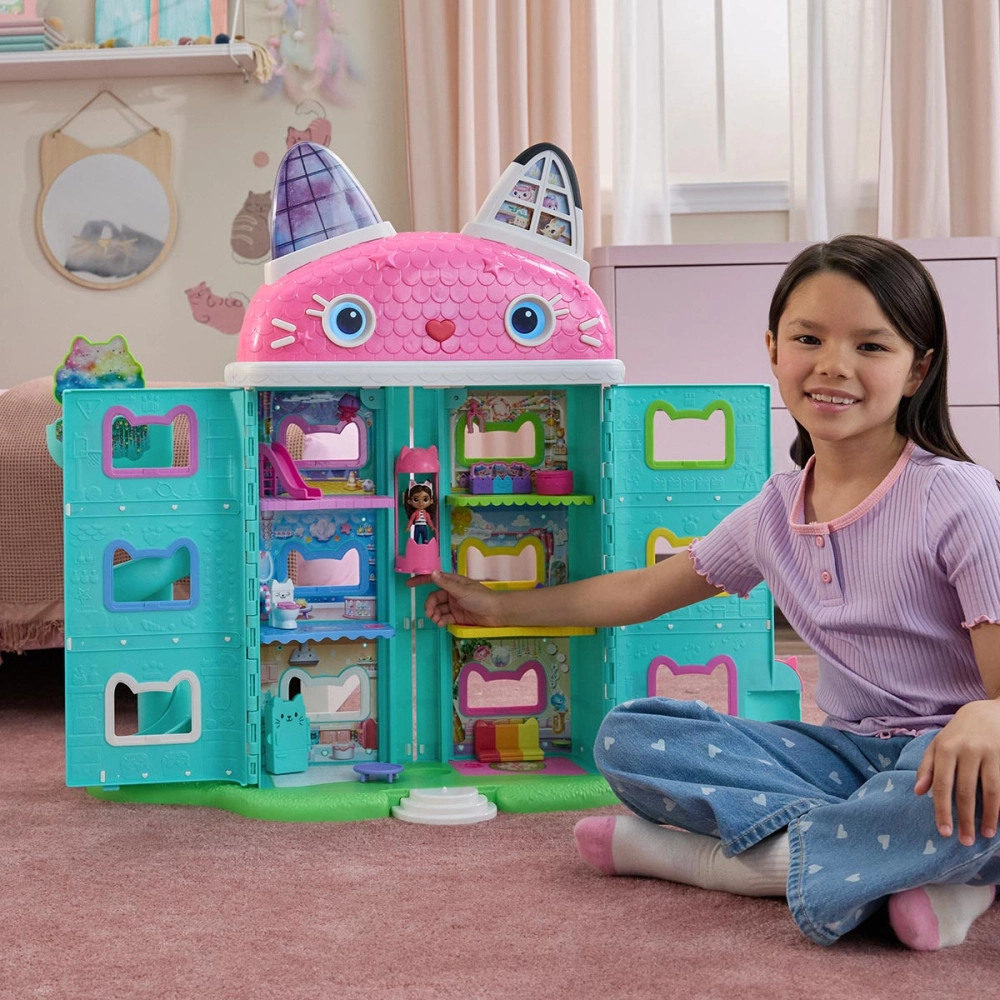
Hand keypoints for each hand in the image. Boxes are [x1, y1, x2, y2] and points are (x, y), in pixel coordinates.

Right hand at [406, 570, 504, 627]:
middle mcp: (452, 593)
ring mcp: (455, 605)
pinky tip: (441, 624)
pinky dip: (441, 621)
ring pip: (438, 609)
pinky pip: (444, 618)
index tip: (409, 584)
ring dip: (434, 614)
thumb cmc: (481, 598)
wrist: (496, 613)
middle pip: (434, 598)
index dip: (421, 580)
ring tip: (437, 620)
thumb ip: (446, 584)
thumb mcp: (462, 591)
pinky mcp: (457, 616)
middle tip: (429, 614)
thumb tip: (432, 573)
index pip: (434, 579)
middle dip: (430, 605)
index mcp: (454, 583)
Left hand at [914, 699, 999, 844]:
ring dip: (988, 817)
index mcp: (944, 749)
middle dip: (964, 819)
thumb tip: (918, 792)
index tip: (944, 832)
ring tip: (985, 835)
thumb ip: (927, 767)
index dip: (942, 810)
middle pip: (964, 792)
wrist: (988, 711)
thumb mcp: (938, 744)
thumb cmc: (959, 732)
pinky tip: (999, 819)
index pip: (941, 785)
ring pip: (988, 791)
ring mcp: (986, 752)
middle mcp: (964, 750)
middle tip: (964, 841)